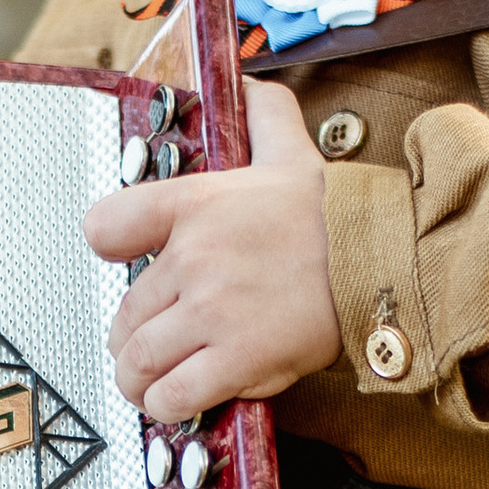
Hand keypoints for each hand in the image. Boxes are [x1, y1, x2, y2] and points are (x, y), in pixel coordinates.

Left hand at [81, 78, 340, 419]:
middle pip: (124, 314)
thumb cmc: (333, 217)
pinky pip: (176, 394)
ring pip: (140, 360)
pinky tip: (177, 400)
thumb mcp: (291, 152)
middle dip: (130, 338)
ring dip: (138, 379)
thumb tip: (252, 83)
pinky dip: (168, 405)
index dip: (108, 247)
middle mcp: (194, 261)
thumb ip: (265, 116)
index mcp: (195, 207)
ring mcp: (214, 314)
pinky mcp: (239, 359)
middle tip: (146, 345)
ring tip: (150, 382)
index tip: (120, 264)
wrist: (380, 260)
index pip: (107, 224)